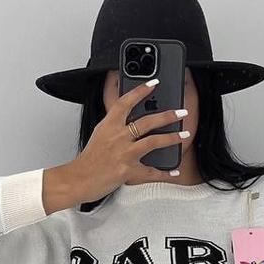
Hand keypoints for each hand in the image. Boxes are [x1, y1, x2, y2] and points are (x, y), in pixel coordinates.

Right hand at [63, 79, 188, 204]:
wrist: (78, 179)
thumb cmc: (89, 159)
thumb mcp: (99, 134)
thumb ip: (115, 124)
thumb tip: (129, 116)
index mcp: (109, 125)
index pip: (125, 102)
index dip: (140, 91)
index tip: (154, 83)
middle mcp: (117, 137)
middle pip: (146, 121)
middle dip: (167, 115)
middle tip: (181, 111)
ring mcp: (124, 154)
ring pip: (153, 142)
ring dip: (172, 138)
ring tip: (184, 134)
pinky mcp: (128, 171)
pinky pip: (151, 171)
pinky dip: (164, 172)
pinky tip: (174, 171)